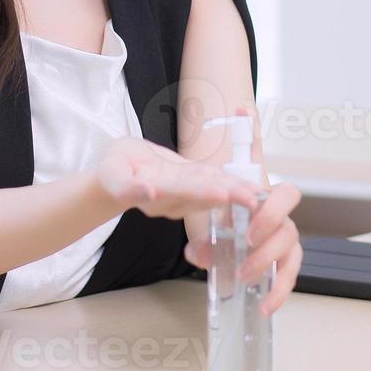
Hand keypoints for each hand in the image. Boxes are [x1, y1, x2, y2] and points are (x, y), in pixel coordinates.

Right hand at [97, 136, 259, 219]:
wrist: (119, 173)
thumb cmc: (113, 170)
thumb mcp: (112, 175)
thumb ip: (127, 186)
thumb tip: (147, 192)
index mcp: (154, 195)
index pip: (180, 192)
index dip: (201, 192)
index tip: (222, 193)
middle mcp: (173, 200)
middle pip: (202, 195)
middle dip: (228, 195)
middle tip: (251, 197)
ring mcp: (184, 195)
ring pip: (212, 192)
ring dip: (235, 192)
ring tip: (258, 194)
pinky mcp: (192, 185)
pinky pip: (214, 184)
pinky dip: (233, 184)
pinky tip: (252, 187)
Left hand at [183, 181, 302, 315]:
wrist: (214, 222)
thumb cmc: (217, 213)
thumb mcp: (205, 218)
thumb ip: (201, 234)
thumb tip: (200, 253)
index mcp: (267, 201)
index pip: (287, 196)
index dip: (274, 211)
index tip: (252, 227)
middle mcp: (280, 221)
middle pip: (289, 230)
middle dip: (269, 247)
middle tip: (247, 254)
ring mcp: (282, 243)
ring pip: (293, 254)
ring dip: (272, 270)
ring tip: (246, 280)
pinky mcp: (281, 264)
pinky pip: (287, 277)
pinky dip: (278, 292)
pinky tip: (265, 306)